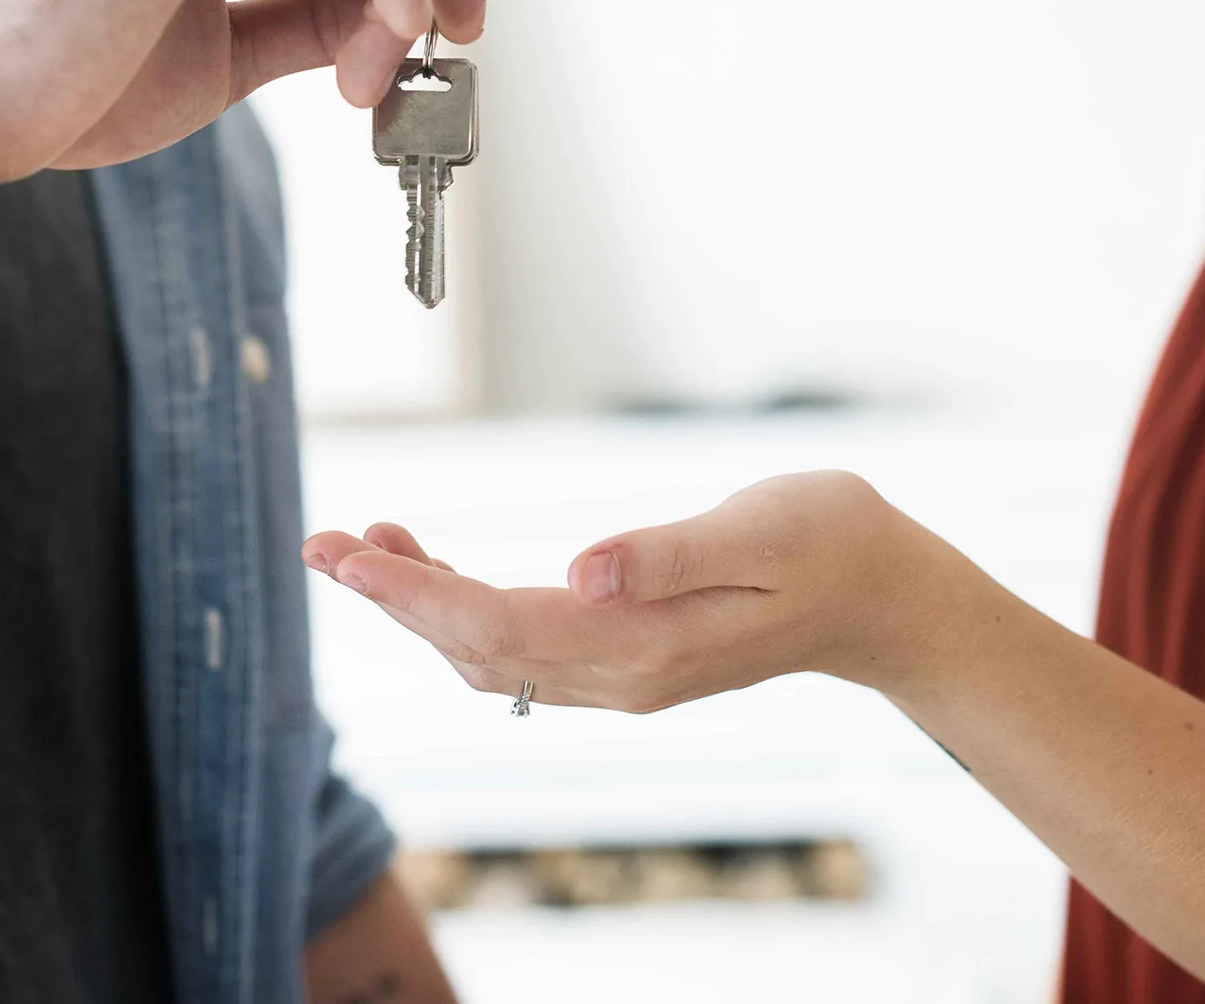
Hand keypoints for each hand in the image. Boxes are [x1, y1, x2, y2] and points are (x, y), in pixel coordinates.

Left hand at [300, 472, 934, 712]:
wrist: (885, 598)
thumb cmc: (829, 541)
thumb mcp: (758, 528)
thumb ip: (665, 552)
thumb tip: (579, 571)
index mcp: (645, 643)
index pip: (499, 625)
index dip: (416, 593)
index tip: (350, 554)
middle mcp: (621, 675)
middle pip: (476, 648)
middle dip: (392, 598)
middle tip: (320, 542)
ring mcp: (622, 676)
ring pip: (490, 654)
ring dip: (419, 605)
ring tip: (359, 545)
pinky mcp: (626, 660)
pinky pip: (520, 649)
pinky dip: (462, 610)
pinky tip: (434, 567)